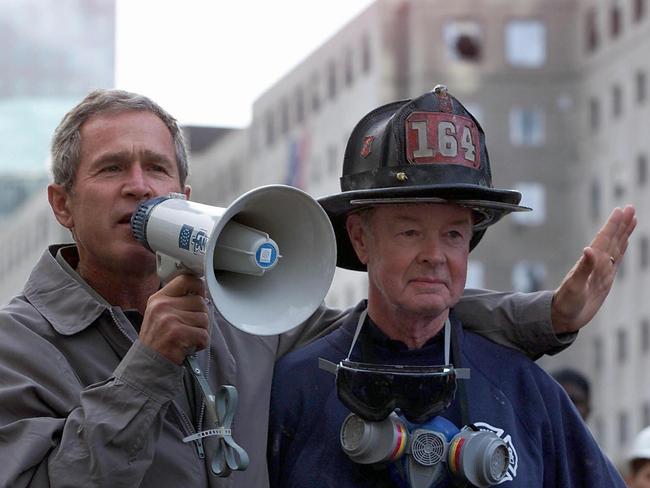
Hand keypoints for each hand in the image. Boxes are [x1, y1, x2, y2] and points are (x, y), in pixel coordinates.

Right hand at [140, 274, 209, 364]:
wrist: (148, 364)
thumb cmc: (158, 340)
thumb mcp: (160, 313)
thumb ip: (177, 301)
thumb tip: (202, 292)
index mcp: (159, 298)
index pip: (186, 279)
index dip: (199, 287)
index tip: (200, 296)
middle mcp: (163, 305)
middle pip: (200, 302)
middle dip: (200, 317)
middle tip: (190, 328)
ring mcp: (169, 319)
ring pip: (204, 319)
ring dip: (201, 331)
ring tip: (188, 338)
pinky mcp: (177, 333)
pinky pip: (203, 334)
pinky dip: (201, 343)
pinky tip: (189, 346)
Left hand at [551, 205, 635, 333]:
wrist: (562, 317)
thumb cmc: (565, 302)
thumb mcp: (574, 286)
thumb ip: (583, 268)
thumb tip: (588, 249)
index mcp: (590, 263)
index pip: (603, 239)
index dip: (612, 225)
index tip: (621, 210)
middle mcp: (596, 264)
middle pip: (611, 239)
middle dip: (621, 224)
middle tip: (630, 207)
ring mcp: (601, 270)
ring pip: (615, 247)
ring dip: (623, 233)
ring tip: (631, 219)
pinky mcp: (604, 279)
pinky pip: (616, 261)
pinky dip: (621, 249)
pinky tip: (624, 241)